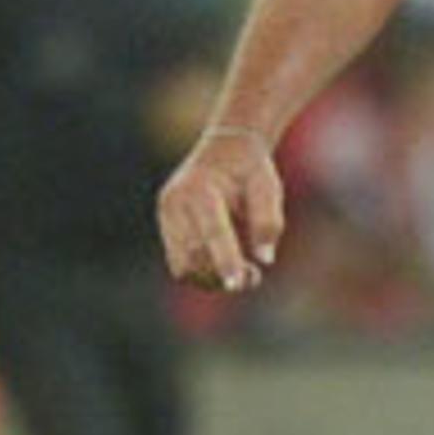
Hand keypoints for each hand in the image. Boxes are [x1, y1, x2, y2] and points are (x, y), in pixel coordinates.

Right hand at [157, 125, 283, 292]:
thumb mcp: (268, 187)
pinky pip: (180, 262)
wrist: (224, 149)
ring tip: (243, 271)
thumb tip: (265, 259)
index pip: (213, 232)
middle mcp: (176, 202)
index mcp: (202, 189)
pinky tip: (225, 264)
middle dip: (222, 275)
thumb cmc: (250, 170)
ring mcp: (166, 214)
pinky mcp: (165, 225)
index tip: (237, 285)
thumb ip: (268, 221)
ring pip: (184, 266)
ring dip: (212, 279)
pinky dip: (202, 271)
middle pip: (194, 255)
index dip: (226, 261)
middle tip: (254, 276)